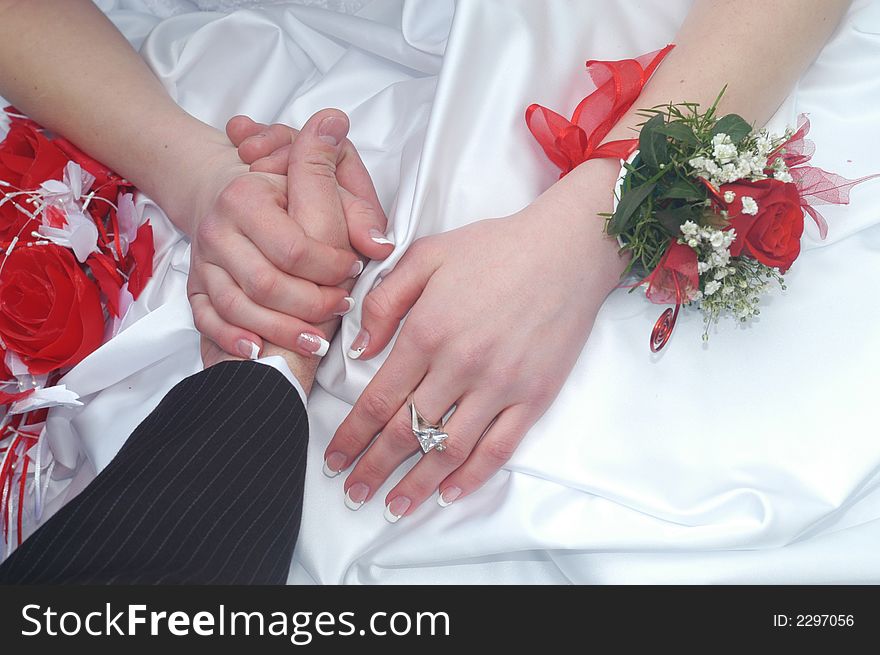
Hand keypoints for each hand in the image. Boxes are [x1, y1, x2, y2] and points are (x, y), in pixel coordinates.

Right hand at [187, 109, 386, 358]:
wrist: (230, 197)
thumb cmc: (286, 197)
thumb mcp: (322, 189)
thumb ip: (357, 213)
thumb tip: (380, 245)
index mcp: (245, 197)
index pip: (294, 248)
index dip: (330, 267)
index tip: (353, 269)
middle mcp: (217, 229)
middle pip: (266, 284)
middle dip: (311, 304)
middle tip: (341, 305)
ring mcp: (203, 261)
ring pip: (237, 307)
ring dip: (281, 330)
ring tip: (316, 338)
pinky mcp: (195, 286)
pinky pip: (207, 320)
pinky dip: (233, 338)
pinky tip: (259, 350)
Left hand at [323, 159, 625, 518]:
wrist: (568, 249)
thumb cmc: (495, 248)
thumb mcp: (427, 255)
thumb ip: (384, 301)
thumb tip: (359, 350)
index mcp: (427, 332)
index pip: (377, 400)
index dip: (351, 437)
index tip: (334, 460)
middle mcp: (459, 366)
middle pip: (406, 432)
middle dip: (374, 468)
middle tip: (354, 493)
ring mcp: (500, 386)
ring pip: (448, 450)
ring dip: (416, 484)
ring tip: (394, 507)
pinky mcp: (533, 397)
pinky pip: (499, 448)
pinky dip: (472, 477)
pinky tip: (449, 493)